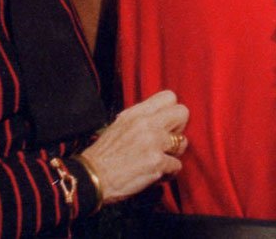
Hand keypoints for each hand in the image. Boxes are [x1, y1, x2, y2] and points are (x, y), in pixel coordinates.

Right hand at [79, 90, 188, 204]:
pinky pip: (177, 166)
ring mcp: (154, 142)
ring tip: (160, 161)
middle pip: (183, 113)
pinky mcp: (157, 162)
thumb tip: (161, 118)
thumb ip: (142, 119)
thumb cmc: (104, 155)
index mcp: (137, 113)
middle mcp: (147, 123)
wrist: (93, 178)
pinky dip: (168, 173)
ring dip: (174, 154)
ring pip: (183, 142)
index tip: (166, 124)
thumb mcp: (120, 125)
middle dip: (179, 129)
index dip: (172, 111)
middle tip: (169, 142)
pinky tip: (156, 175)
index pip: (169, 96)